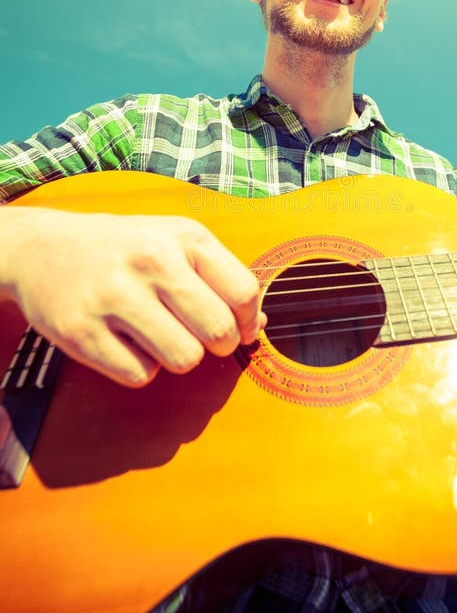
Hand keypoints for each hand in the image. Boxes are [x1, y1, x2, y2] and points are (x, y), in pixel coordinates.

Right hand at [2, 208, 264, 386]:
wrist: (43, 248)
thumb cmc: (125, 248)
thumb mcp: (176, 242)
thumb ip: (221, 277)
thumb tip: (257, 325)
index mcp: (183, 236)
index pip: (243, 291)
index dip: (247, 320)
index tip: (237, 327)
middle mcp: (151, 260)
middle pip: (218, 332)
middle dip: (217, 344)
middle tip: (197, 334)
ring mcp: (114, 296)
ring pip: (184, 359)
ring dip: (177, 356)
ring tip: (156, 332)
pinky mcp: (82, 332)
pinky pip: (140, 375)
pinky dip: (139, 367)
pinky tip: (124, 341)